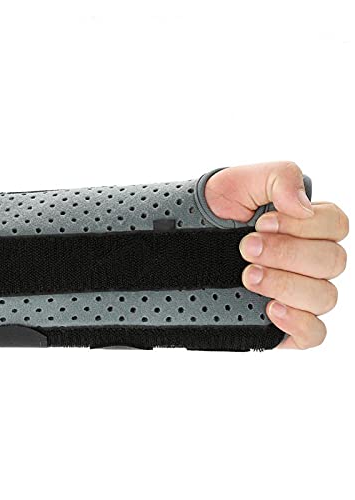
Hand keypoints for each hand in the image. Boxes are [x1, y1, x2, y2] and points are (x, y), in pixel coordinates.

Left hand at [205, 161, 348, 348]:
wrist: (181, 240)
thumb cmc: (216, 209)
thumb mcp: (241, 180)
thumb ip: (281, 177)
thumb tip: (304, 207)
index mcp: (305, 225)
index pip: (336, 225)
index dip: (302, 226)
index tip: (262, 223)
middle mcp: (307, 260)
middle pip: (331, 262)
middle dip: (287, 253)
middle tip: (247, 248)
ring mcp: (297, 292)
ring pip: (325, 297)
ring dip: (286, 284)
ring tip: (248, 275)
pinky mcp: (284, 322)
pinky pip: (314, 333)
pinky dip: (299, 323)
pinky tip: (272, 309)